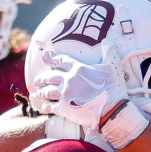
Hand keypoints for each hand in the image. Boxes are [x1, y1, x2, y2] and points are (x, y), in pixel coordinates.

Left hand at [31, 51, 149, 148]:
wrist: (112, 110)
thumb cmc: (114, 90)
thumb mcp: (114, 68)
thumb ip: (110, 53)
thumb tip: (108, 41)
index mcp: (78, 70)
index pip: (62, 61)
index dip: (52, 58)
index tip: (44, 56)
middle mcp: (69, 80)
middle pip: (50, 77)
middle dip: (42, 78)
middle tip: (37, 80)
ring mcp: (65, 95)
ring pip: (47, 92)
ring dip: (41, 93)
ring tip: (36, 94)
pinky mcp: (64, 108)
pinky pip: (51, 107)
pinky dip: (46, 107)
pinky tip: (44, 108)